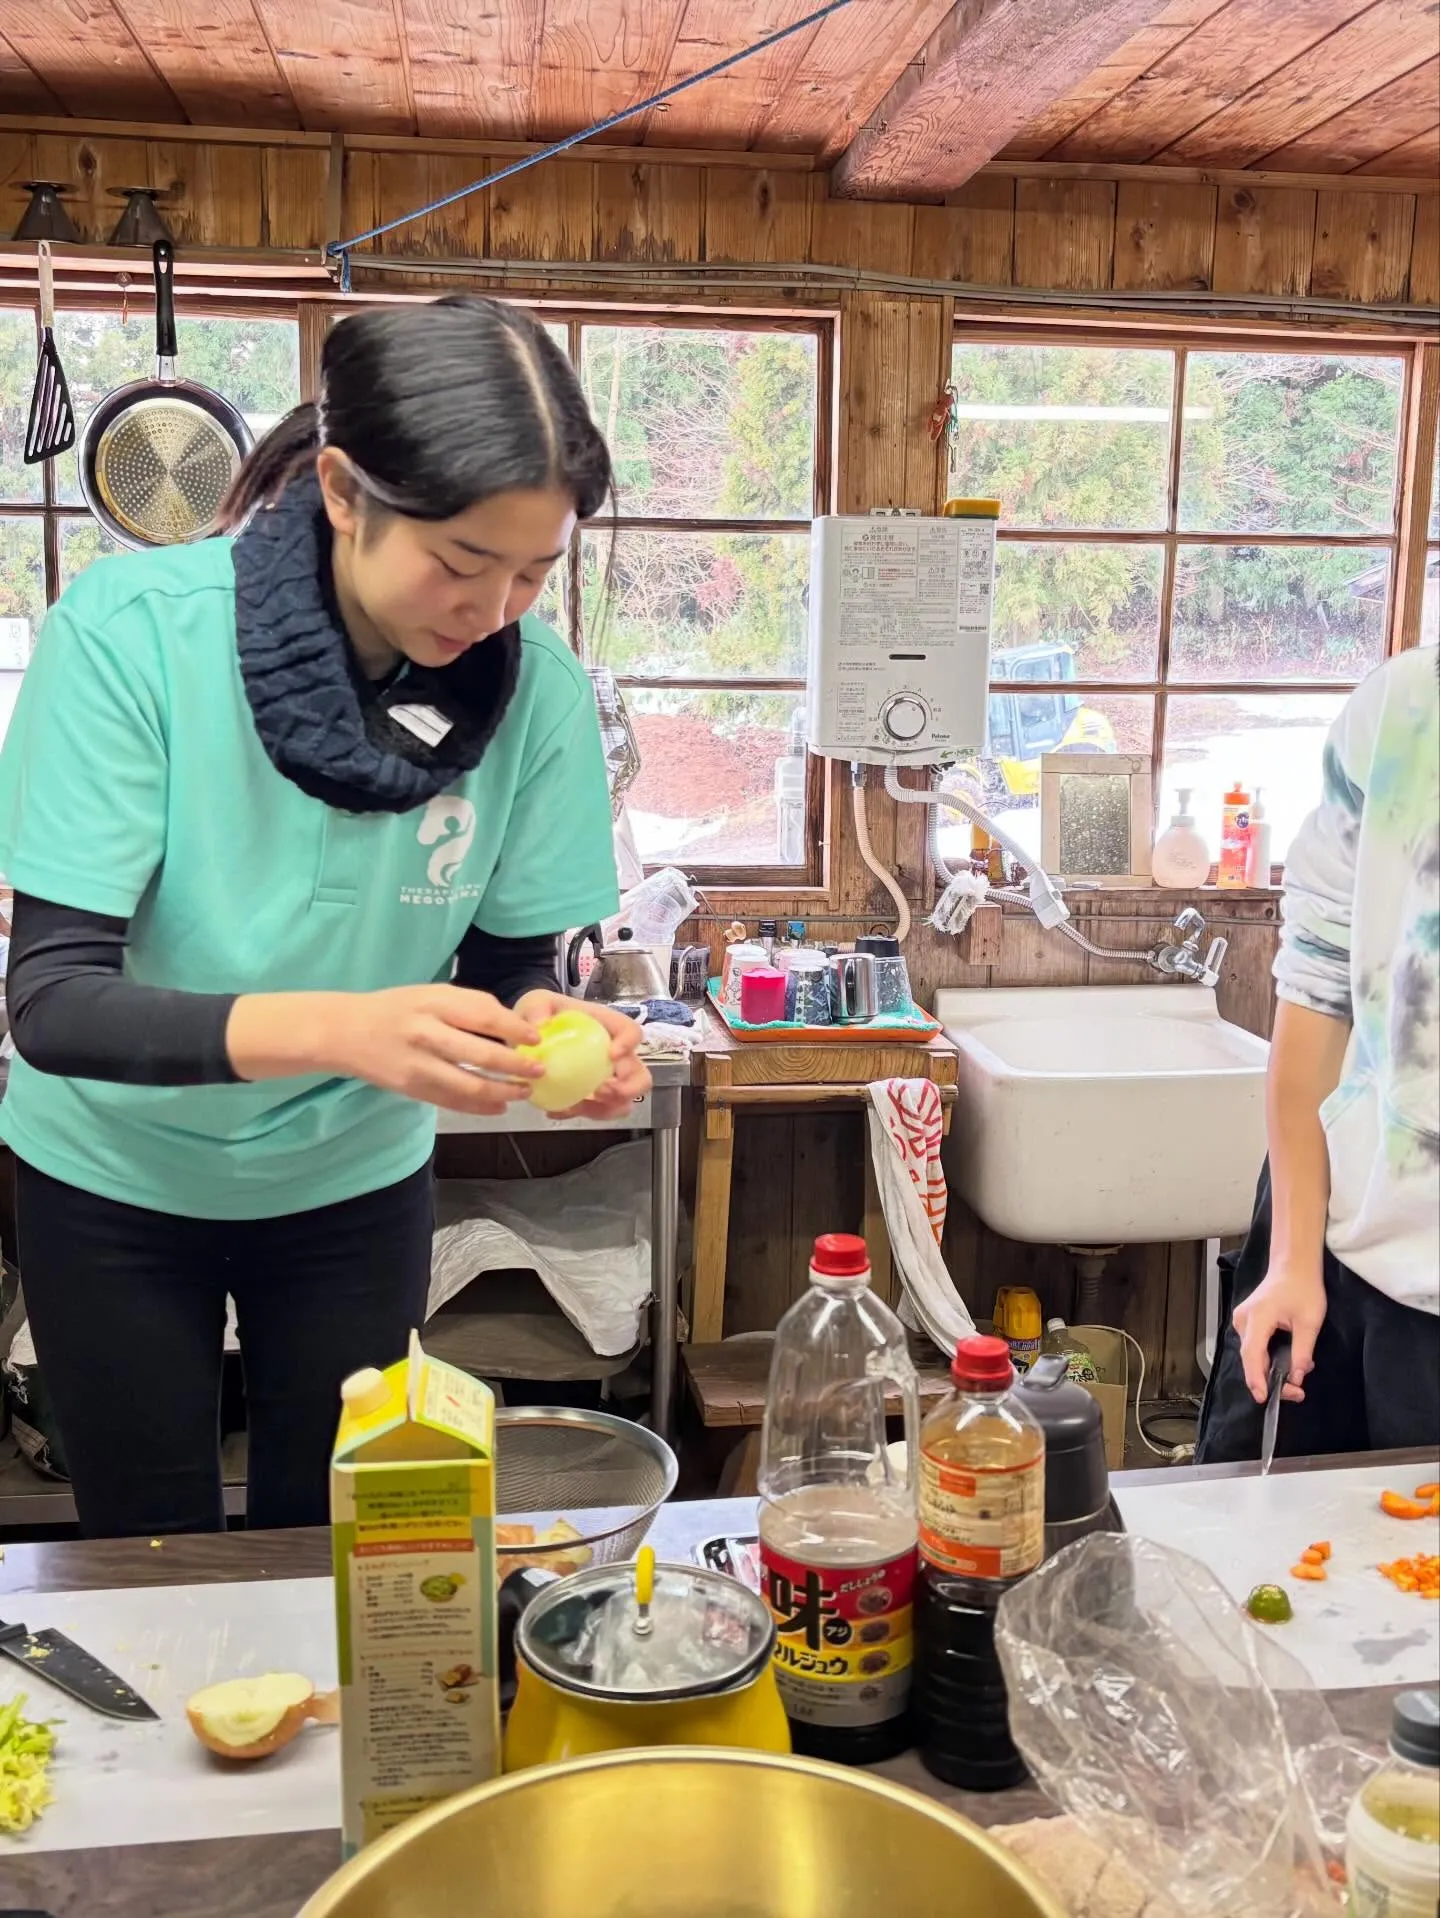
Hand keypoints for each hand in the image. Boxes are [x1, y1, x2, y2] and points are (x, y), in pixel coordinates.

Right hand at [312, 984, 545, 1116]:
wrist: (345, 1031)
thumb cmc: (395, 1008)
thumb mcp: (430, 994)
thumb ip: (467, 1007)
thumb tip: (511, 1027)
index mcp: (434, 1003)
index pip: (484, 1015)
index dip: (515, 1030)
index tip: (536, 1039)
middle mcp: (426, 1033)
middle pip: (481, 1055)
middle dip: (516, 1067)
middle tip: (539, 1071)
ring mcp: (417, 1064)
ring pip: (469, 1084)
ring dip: (502, 1092)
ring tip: (523, 1092)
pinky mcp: (410, 1088)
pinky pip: (452, 1101)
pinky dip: (479, 1107)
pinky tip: (498, 1107)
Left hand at [512, 991, 651, 1121]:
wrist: (528, 1035)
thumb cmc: (542, 1014)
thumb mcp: (536, 1002)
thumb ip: (537, 1009)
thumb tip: (540, 1024)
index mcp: (607, 1027)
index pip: (631, 1031)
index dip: (629, 1044)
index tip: (611, 1054)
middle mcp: (614, 1055)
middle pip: (640, 1075)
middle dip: (628, 1088)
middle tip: (602, 1091)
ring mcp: (606, 1078)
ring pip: (624, 1101)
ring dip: (607, 1108)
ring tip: (579, 1106)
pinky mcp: (591, 1096)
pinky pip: (597, 1112)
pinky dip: (580, 1115)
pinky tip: (556, 1111)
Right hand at [1233, 1261, 1326, 1404]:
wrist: (1294, 1265)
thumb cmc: (1303, 1289)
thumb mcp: (1309, 1323)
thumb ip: (1302, 1352)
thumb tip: (1297, 1378)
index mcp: (1257, 1318)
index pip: (1252, 1355)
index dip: (1257, 1379)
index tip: (1265, 1398)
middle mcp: (1243, 1320)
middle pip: (1250, 1358)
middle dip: (1268, 1379)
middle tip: (1296, 1392)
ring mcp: (1242, 1320)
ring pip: (1251, 1353)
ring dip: (1269, 1369)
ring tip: (1293, 1381)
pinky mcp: (1247, 1320)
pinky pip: (1253, 1345)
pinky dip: (1267, 1358)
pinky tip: (1283, 1364)